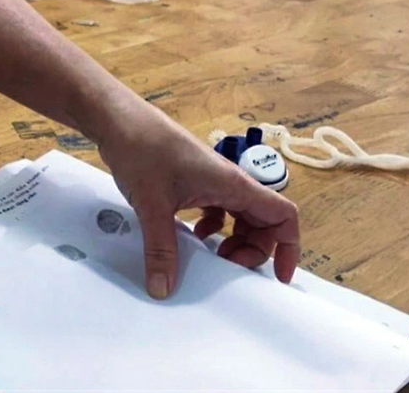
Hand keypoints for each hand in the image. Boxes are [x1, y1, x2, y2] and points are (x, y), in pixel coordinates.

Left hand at [97, 101, 299, 298]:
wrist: (119, 121)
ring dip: (232, 240)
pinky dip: (211, 228)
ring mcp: (211, 181)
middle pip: (262, 222)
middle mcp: (228, 182)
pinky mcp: (192, 181)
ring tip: (210, 257)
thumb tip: (163, 288)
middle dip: (253, 250)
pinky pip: (216, 209)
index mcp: (233, 184)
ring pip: (239, 216)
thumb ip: (160, 249)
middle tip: (228, 268)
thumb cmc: (142, 149)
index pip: (283, 216)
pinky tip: (190, 236)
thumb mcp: (153, 207)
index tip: (277, 276)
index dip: (288, 248)